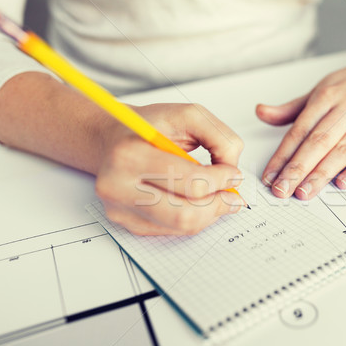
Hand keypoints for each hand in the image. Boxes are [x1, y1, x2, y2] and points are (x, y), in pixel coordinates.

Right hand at [95, 103, 244, 235]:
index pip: (188, 181)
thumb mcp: (187, 114)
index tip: (234, 174)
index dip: (220, 180)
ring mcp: (119, 209)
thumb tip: (232, 170)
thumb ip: (217, 136)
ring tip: (219, 198)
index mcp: (129, 155)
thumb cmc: (148, 127)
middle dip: (217, 205)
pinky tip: (196, 202)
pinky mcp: (126, 223)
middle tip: (232, 195)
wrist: (111, 139)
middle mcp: (117, 186)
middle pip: (184, 213)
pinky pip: (171, 231)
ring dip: (209, 215)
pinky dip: (192, 218)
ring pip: (180, 226)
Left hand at [256, 44, 345, 199]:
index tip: (270, 176)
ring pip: (342, 150)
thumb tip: (261, 112)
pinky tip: (341, 183)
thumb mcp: (320, 91)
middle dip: (297, 169)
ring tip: (304, 192)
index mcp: (327, 96)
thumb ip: (291, 109)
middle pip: (318, 142)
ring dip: (321, 174)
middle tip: (282, 189)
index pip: (299, 130)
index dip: (282, 155)